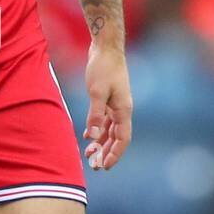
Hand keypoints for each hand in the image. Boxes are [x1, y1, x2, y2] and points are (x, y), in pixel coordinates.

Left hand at [83, 41, 132, 169]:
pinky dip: (98, 131)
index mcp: (124, 110)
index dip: (115, 154)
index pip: (122, 138)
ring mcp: (116, 105)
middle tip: (95, 167)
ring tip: (89, 155)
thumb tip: (91, 136)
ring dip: (101, 143)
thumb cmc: (103, 67)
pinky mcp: (108, 99)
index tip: (105, 166)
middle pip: (117, 138)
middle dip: (107, 153)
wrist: (105, 47)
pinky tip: (89, 137)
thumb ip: (95, 115)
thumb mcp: (97, 92)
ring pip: (111, 130)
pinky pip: (105, 121)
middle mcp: (122, 110)